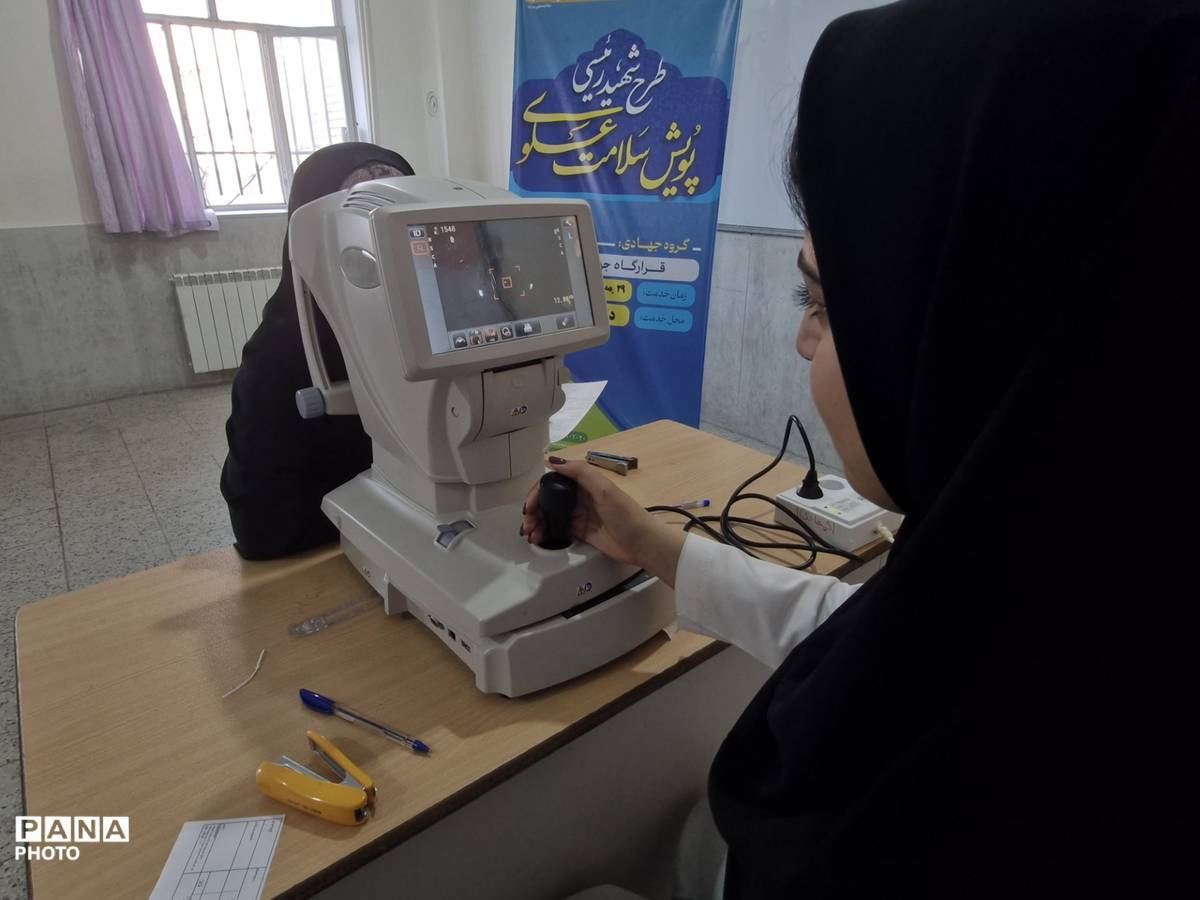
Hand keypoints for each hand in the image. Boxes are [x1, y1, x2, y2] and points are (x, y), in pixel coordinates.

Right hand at [519, 457, 686, 584]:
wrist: (642, 543)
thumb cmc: (625, 514)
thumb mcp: (604, 488)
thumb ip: (579, 472)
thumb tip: (551, 460)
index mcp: (585, 482)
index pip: (554, 482)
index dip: (538, 491)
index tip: (529, 505)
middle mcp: (581, 496)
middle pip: (550, 500)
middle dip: (534, 510)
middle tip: (526, 524)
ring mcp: (581, 515)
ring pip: (552, 515)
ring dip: (538, 523)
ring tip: (530, 534)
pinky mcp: (582, 532)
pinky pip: (559, 529)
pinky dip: (547, 533)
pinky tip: (539, 538)